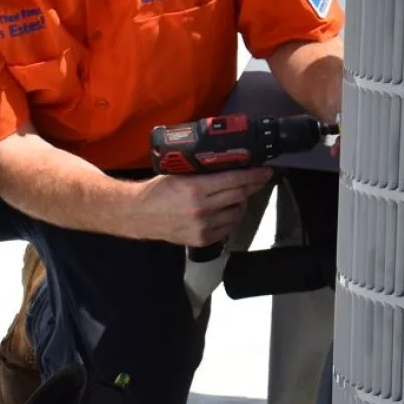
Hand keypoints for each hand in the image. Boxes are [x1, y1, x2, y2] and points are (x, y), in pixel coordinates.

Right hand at [117, 168, 274, 246]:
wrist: (138, 215)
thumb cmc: (157, 191)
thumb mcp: (180, 173)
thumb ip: (204, 172)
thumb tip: (229, 164)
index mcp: (196, 188)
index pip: (235, 180)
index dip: (253, 174)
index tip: (265, 170)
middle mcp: (202, 208)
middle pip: (240, 195)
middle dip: (254, 186)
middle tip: (260, 178)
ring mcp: (203, 226)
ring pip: (237, 213)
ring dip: (242, 202)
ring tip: (240, 195)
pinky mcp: (202, 239)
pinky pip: (228, 228)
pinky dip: (232, 218)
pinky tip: (229, 210)